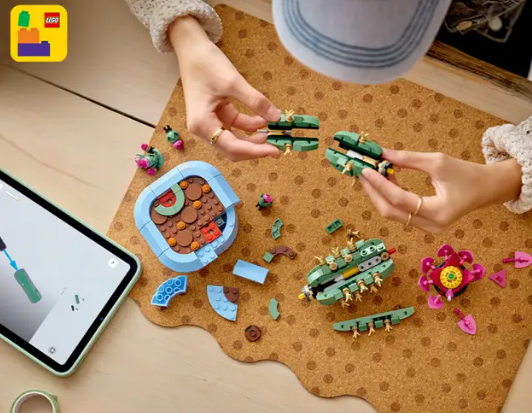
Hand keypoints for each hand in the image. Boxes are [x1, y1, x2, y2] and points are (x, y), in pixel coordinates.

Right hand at [169, 16, 280, 160]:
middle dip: (254, 149)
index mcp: (202, 124)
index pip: (232, 147)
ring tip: (274, 133)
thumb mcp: (233, 81)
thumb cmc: (206, 63)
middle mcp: (203, 129)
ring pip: (234, 140)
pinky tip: (264, 121)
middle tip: (277, 145)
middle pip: (232, 149)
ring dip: (253, 139)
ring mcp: (209, 123)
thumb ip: (255, 101)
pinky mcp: (215, 116)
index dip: (255, 151)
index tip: (274, 150)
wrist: (191, 48)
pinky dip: (249, 126)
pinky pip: (235, 127)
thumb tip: (276, 118)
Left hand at [359, 149, 521, 232]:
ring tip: (372, 174)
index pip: (400, 199)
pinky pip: (400, 213)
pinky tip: (384, 182)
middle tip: (362, 174)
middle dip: (373, 192)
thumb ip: (408, 159)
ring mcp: (427, 229)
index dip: (380, 184)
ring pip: (393, 214)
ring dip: (379, 194)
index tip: (366, 170)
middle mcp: (432, 226)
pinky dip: (389, 198)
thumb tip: (382, 154)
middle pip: (391, 212)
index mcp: (439, 211)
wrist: (485, 189)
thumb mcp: (438, 161)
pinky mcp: (424, 225)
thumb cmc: (465, 173)